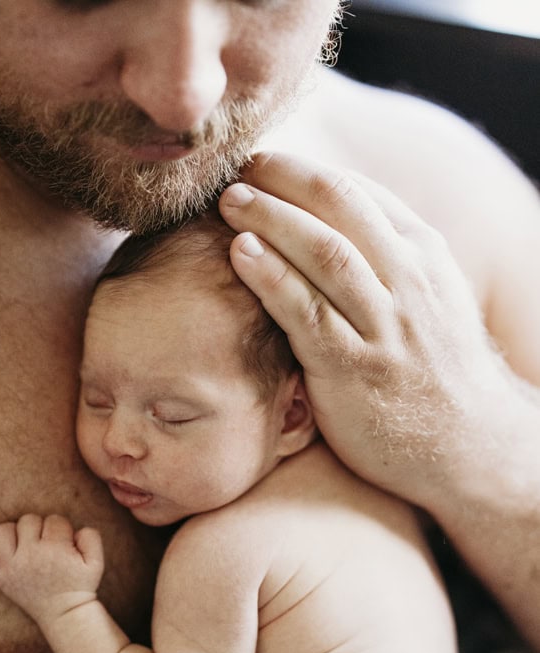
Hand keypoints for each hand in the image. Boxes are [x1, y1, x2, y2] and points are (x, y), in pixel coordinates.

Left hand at [0, 513, 104, 623]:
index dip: (62, 529)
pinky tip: (5, 553)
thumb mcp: (97, 562)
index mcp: (55, 550)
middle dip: (40, 529)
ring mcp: (10, 568)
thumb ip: (91, 536)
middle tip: (47, 546)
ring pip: (0, 532)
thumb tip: (73, 528)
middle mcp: (30, 557)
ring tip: (25, 544)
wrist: (64, 614)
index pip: (54, 520)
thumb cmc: (80, 584)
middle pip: (28, 520)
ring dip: (13, 533)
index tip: (65, 545)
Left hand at [219, 155, 514, 510]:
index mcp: (424, 256)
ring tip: (230, 201)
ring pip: (322, 253)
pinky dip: (271, 277)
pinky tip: (241, 253)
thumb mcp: (429, 301)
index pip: (360, 194)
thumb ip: (388, 262)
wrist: (466, 446)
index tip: (265, 161)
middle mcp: (407, 282)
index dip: (305, 172)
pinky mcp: (353, 369)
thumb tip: (331, 227)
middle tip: (239, 167)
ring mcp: (382, 326)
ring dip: (271, 219)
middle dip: (285, 180)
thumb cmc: (434, 373)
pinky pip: (305, 312)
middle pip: (340, 209)